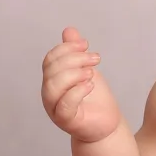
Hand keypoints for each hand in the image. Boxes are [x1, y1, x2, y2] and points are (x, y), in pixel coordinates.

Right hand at [41, 27, 121, 142]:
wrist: (106, 125)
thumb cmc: (95, 99)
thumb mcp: (86, 70)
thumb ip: (76, 52)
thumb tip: (69, 31)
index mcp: (52, 80)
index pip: (50, 59)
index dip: (67, 48)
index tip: (86, 44)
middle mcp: (49, 94)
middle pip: (51, 70)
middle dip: (74, 59)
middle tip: (95, 58)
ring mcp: (55, 109)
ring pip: (53, 86)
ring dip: (74, 74)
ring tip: (92, 73)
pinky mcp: (66, 121)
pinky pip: (64, 105)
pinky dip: (77, 91)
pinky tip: (90, 85)